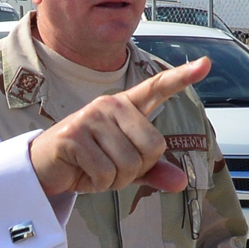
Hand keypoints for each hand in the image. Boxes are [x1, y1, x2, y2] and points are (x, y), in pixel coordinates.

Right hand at [30, 58, 211, 196]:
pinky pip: (105, 172)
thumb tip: (181, 182)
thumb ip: (152, 171)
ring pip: (129, 164)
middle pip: (152, 147)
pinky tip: (83, 174)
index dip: (182, 77)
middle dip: (136, 170)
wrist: (42, 168)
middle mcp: (109, 105)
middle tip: (111, 169)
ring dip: (115, 180)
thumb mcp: (123, 167)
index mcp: (125, 107)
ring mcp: (90, 118)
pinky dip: (97, 183)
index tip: (205, 64)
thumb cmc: (84, 162)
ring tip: (94, 171)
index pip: (156, 88)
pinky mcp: (73, 136)